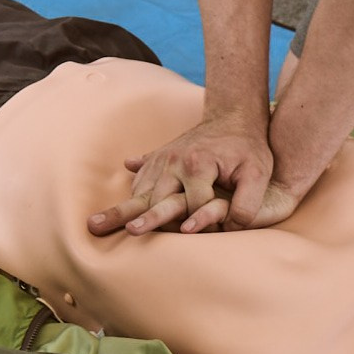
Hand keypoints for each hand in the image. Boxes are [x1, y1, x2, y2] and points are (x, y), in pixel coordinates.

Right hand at [89, 109, 297, 235]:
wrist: (235, 118)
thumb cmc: (250, 149)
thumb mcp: (258, 173)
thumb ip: (248, 202)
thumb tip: (232, 226)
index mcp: (197, 165)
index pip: (192, 207)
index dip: (201, 226)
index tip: (205, 236)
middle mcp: (173, 162)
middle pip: (153, 201)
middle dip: (135, 220)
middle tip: (107, 234)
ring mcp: (162, 159)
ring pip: (140, 191)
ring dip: (122, 209)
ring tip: (95, 224)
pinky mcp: (159, 157)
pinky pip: (140, 178)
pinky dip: (131, 192)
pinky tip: (117, 204)